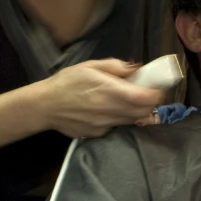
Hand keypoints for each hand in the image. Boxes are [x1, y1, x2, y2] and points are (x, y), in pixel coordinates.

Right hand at [37, 59, 164, 137]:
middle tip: (145, 93)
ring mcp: (106, 125)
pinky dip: (119, 118)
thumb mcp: (90, 66)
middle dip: (150, 103)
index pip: (146, 98)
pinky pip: (117, 126)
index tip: (156, 87)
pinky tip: (107, 110)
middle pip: (144, 111)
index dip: (157, 93)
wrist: (44, 106)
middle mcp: (111, 110)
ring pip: (132, 120)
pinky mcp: (99, 134)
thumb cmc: (67, 82)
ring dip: (136, 111)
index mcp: (110, 91)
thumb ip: (116, 67)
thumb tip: (137, 68)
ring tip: (126, 100)